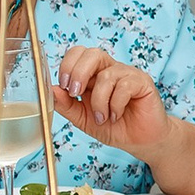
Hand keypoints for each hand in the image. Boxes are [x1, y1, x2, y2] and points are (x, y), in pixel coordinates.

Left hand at [50, 47, 171, 154]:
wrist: (139, 141)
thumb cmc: (113, 127)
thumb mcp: (82, 118)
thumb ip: (66, 105)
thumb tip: (52, 89)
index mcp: (94, 74)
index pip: (79, 53)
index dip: (68, 65)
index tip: (65, 87)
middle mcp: (111, 70)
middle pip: (93, 54)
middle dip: (79, 73)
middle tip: (76, 94)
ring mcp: (128, 75)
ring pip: (106, 76)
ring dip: (99, 102)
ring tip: (102, 117)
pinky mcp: (143, 83)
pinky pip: (124, 87)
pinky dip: (116, 105)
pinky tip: (117, 115)